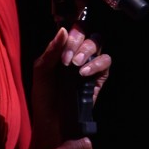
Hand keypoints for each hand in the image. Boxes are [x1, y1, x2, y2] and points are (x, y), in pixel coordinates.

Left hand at [28, 26, 111, 148]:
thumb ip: (52, 50)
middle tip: (67, 58)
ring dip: (87, 50)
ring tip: (75, 65)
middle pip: (87, 32)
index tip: (63, 42)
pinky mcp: (99, 77)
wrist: (53, 120)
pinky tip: (83, 73)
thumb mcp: (41, 70)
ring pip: (98, 43)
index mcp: (62, 48)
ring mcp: (89, 64)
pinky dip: (97, 64)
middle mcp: (77, 53)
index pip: (72, 28)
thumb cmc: (44, 95)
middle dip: (78, 40)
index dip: (71, 31)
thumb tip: (63, 29)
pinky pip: (106, 62)